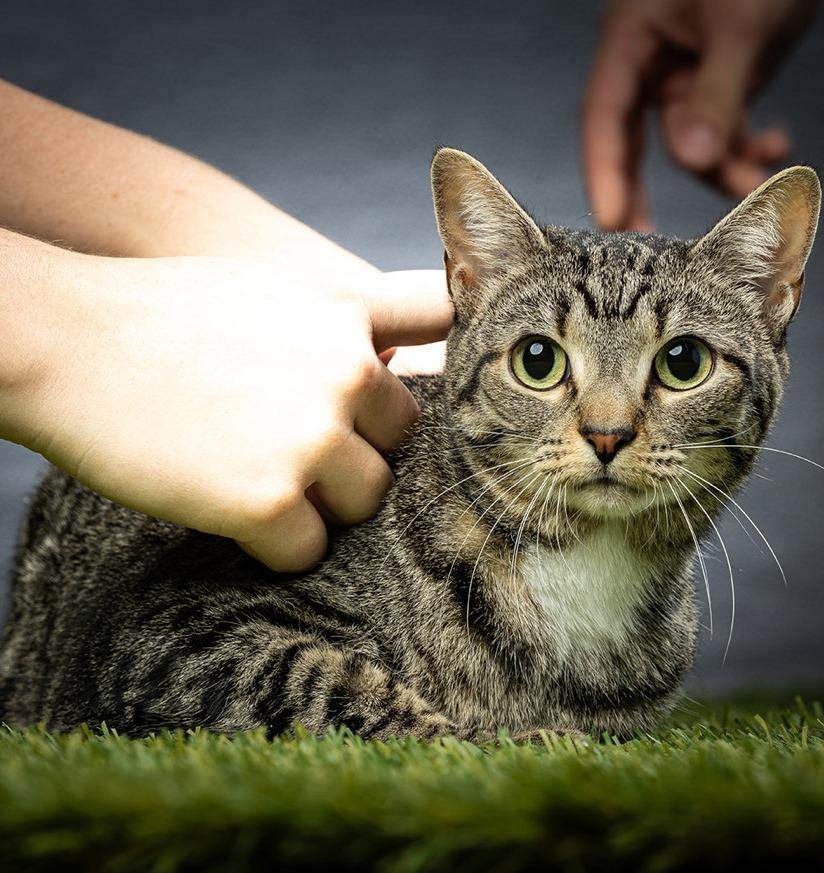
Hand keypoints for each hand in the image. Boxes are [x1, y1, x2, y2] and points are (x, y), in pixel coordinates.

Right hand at [9, 248, 450, 571]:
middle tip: (303, 455)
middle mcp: (344, 373)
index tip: (457, 381)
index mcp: (346, 315)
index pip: (441, 326)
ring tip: (264, 482)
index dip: (456, 354)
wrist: (66, 342)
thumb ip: (342, 322)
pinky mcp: (266, 501)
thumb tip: (398, 354)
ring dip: (326, 504)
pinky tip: (237, 514)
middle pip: (402, 443)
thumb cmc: (161, 315)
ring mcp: (309, 438)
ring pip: (366, 501)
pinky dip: (280, 543)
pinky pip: (309, 548)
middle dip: (363, 454)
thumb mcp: (269, 291)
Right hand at [582, 0, 816, 230]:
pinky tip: (773, 149)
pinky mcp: (719, 80)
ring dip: (720, 169)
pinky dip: (747, 145)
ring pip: (689, 140)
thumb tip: (694, 158)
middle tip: (644, 240)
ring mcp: (686, 74)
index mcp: (632, 37)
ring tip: (753, 186)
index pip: (605, 117)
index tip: (612, 219)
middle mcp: (652, 62)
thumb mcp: (741, 23)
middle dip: (641, 190)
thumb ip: (715, 93)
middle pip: (631, 140)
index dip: (605, 171)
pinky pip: (724, 128)